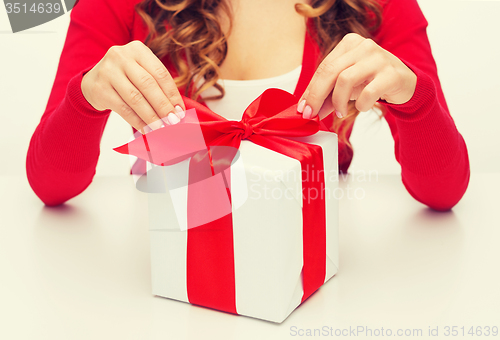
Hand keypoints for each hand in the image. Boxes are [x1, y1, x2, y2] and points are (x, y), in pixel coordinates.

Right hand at [81, 40, 184, 133]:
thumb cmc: (126, 77)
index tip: (181, 111)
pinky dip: (137, 121)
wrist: (93, 81)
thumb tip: (177, 110)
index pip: (160, 73)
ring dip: (151, 116)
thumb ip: (158, 85)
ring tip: (162, 128)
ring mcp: (108, 72)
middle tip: (173, 121)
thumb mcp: (140, 71)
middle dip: (163, 106)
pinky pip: (123, 109)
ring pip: (135, 98)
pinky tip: (146, 129)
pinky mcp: (100, 89)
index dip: (172, 94)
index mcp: (137, 49)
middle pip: (148, 85)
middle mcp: (121, 56)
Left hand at [297, 33, 416, 118]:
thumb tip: (308, 109)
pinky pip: (367, 93)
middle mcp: (364, 46)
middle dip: (317, 96)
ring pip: (345, 80)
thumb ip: (328, 94)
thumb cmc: (373, 81)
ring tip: (340, 112)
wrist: (406, 83)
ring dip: (338, 101)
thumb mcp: (347, 85)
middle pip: (330, 71)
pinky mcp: (391, 74)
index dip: (310, 90)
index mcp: (349, 44)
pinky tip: (363, 106)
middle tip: (313, 114)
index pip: (323, 67)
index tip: (303, 109)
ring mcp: (379, 58)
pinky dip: (361, 105)